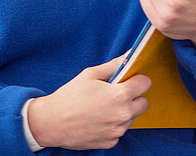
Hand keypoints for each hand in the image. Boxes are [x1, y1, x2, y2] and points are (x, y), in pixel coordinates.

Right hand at [27, 56, 149, 149]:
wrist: (49, 122)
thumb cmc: (70, 96)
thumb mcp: (91, 74)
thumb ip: (115, 64)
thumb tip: (131, 54)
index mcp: (120, 95)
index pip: (146, 83)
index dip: (137, 80)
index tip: (129, 80)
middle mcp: (122, 114)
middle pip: (143, 102)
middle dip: (134, 97)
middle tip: (116, 95)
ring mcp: (117, 130)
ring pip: (132, 117)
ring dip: (124, 112)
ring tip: (103, 108)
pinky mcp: (110, 142)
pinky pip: (120, 130)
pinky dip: (113, 125)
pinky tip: (98, 120)